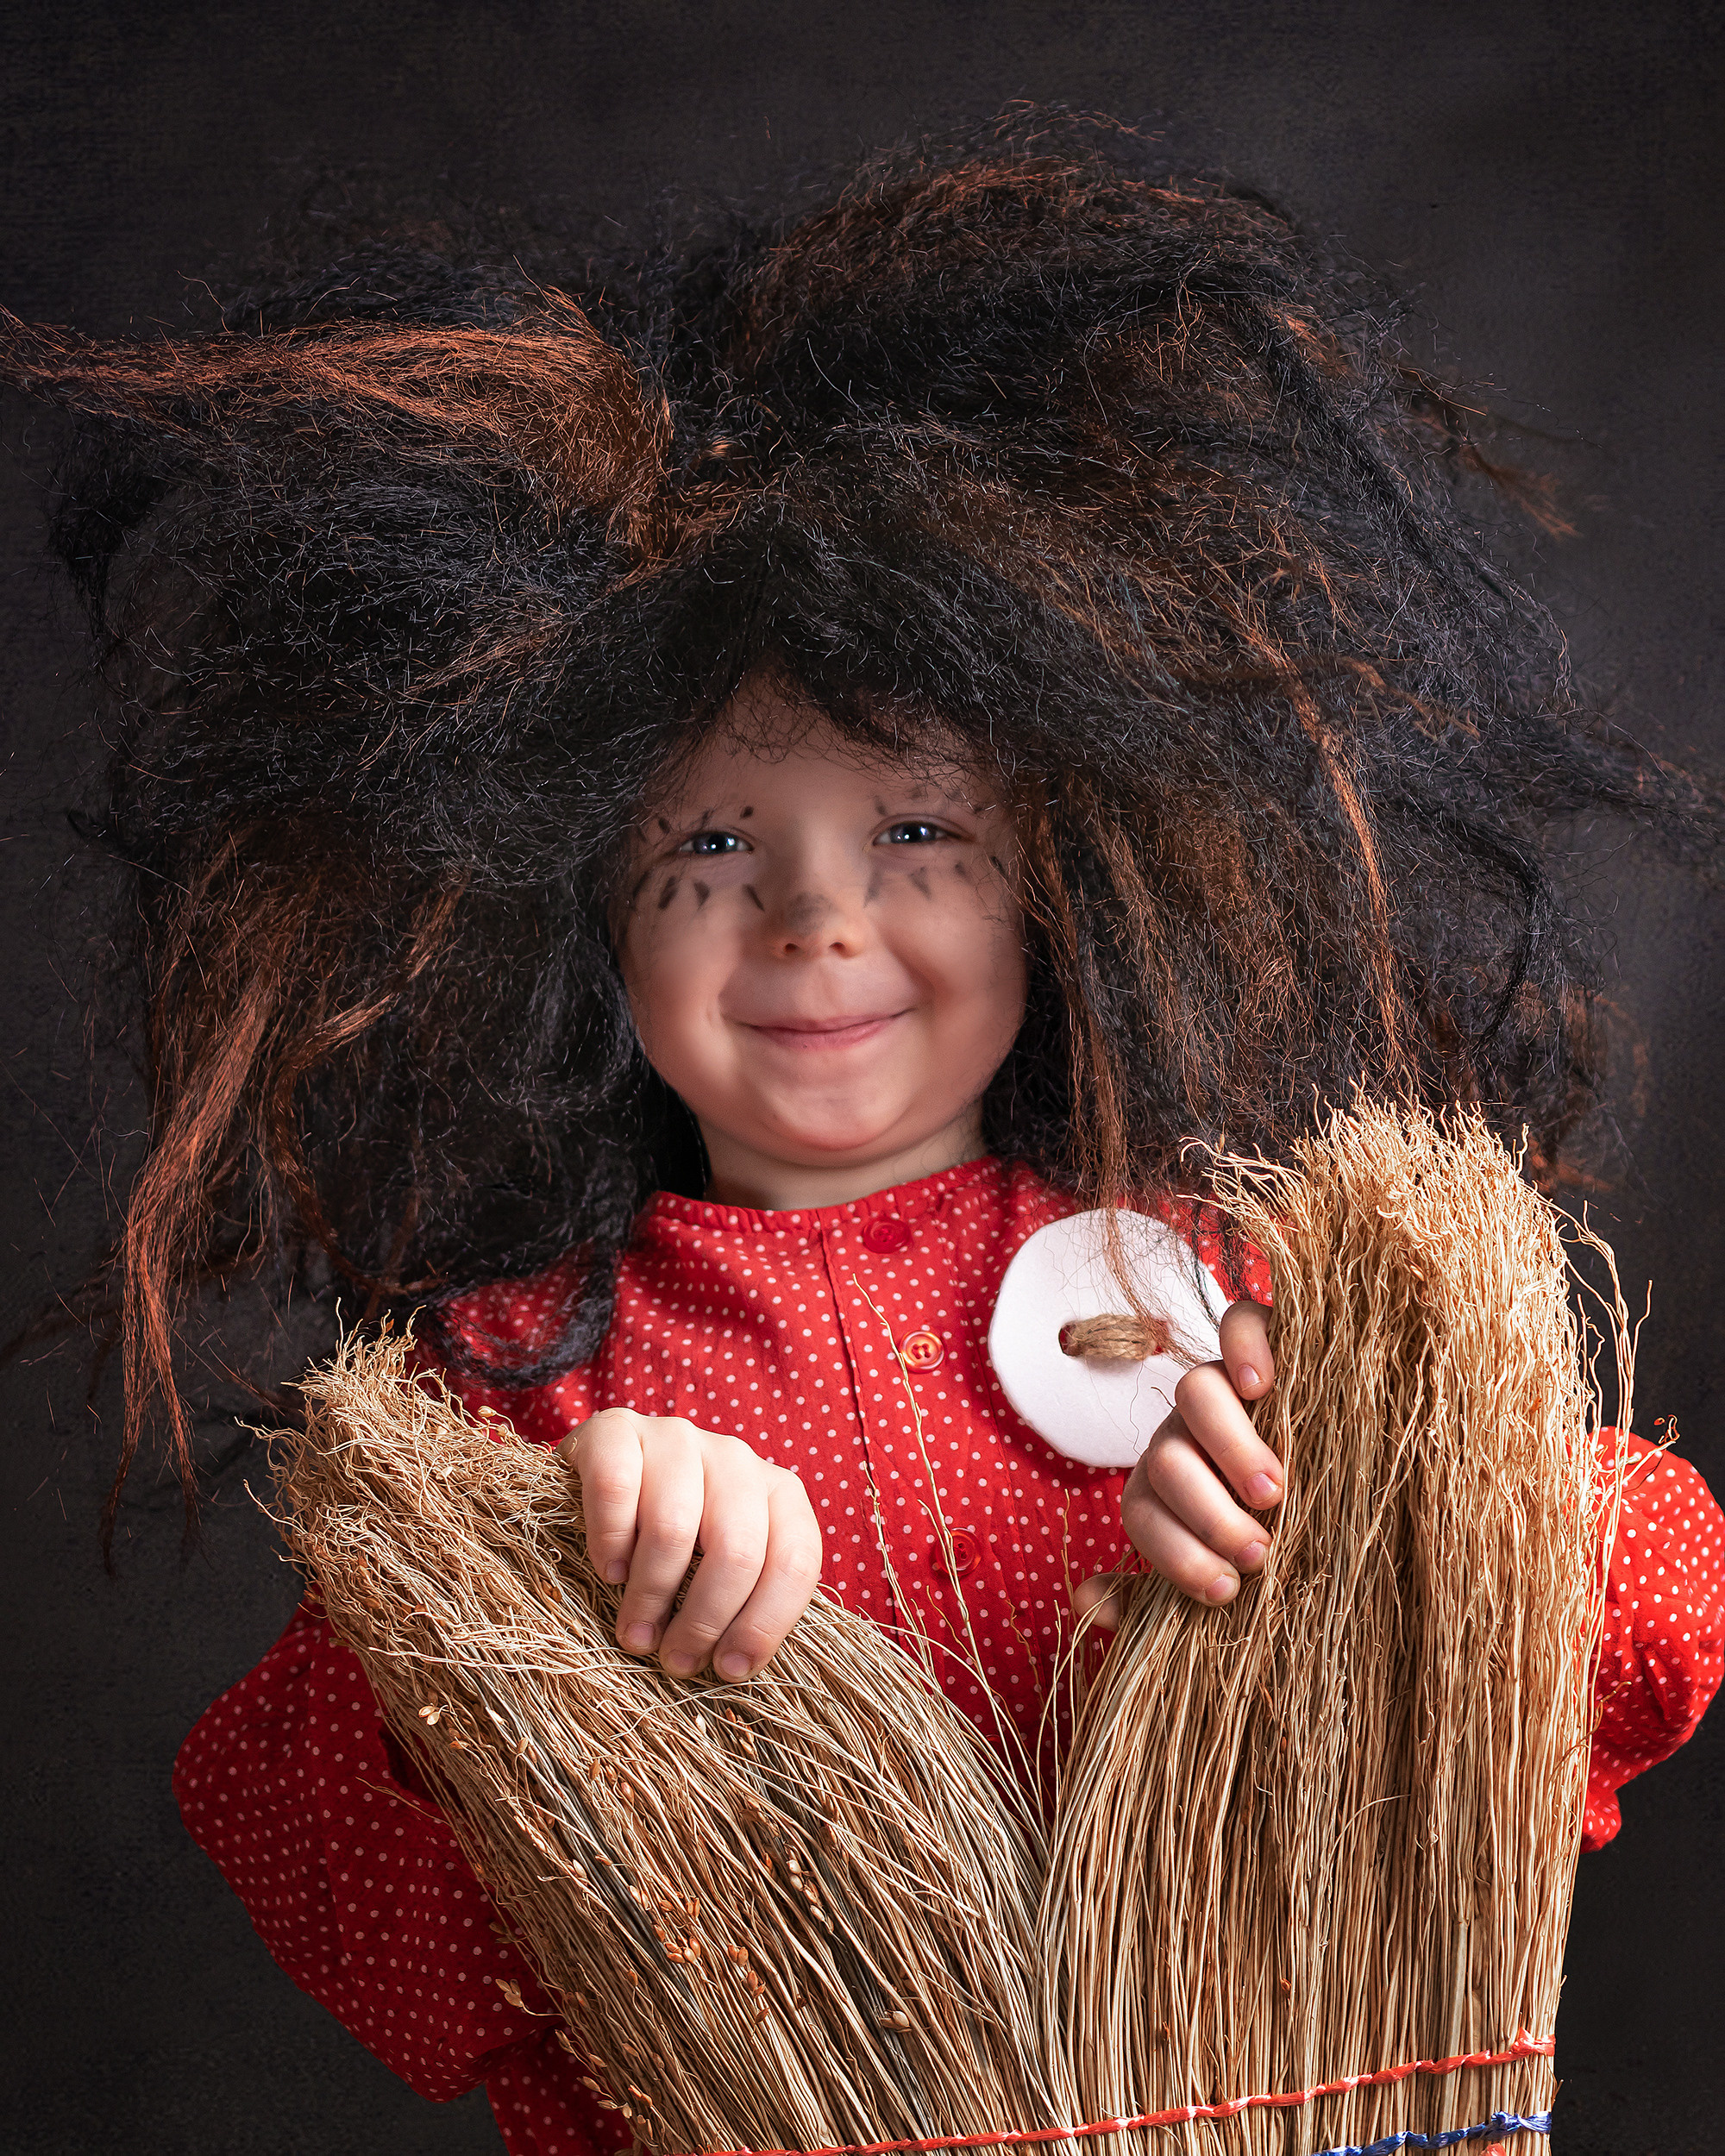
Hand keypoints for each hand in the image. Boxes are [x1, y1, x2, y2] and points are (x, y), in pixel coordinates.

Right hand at [557, 1409, 822, 1680]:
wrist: (607, 1473)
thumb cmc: (677, 1540)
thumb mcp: (722, 1566)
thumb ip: (743, 1601)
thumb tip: (734, 1669)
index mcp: (778, 1492)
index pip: (794, 1560)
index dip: (765, 1623)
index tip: (728, 1670)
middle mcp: (736, 1457)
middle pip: (737, 1549)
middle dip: (706, 1620)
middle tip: (675, 1661)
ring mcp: (677, 1437)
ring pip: (675, 1527)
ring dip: (652, 1594)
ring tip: (635, 1632)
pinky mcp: (618, 1429)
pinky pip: (616, 1490)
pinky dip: (611, 1542)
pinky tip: (610, 1571)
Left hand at [1074, 1298, 1280, 1624]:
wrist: (1346, 1462)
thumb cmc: (1275, 1528)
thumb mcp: (1222, 1563)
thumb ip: (1155, 1591)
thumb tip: (1088, 1600)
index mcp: (1165, 1483)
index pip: (1141, 1512)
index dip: (1174, 1554)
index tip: (1225, 1591)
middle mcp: (1185, 1430)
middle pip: (1167, 1458)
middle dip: (1206, 1513)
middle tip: (1259, 1552)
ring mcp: (1224, 1385)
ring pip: (1196, 1394)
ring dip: (1228, 1446)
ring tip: (1273, 1492)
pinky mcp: (1268, 1344)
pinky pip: (1240, 1324)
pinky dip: (1244, 1349)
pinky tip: (1264, 1386)